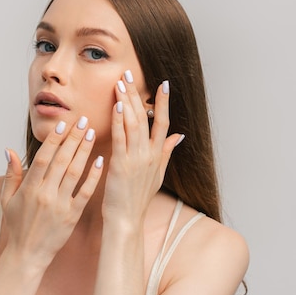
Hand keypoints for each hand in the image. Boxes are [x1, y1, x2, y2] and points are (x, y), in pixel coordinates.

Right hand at [1, 118, 103, 265]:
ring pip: (75, 172)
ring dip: (84, 151)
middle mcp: (45, 194)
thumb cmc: (17, 226)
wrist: (27, 255)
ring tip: (92, 134)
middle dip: (73, 138)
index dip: (53, 139)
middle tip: (84, 120)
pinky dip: (93, 176)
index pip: (43, 158)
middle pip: (61, 160)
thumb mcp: (7, 200)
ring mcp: (60, 205)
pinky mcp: (72, 216)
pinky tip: (101, 161)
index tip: (63, 124)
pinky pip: (85, 192)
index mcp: (29, 189)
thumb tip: (8, 150)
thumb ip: (11, 174)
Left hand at [102, 70, 182, 222]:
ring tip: (121, 82)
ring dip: (127, 102)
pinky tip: (116, 105)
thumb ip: (166, 152)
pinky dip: (119, 121)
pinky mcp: (121, 165)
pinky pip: (121, 138)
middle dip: (137, 95)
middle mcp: (149, 155)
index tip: (164, 84)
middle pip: (146, 118)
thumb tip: (179, 136)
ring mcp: (136, 159)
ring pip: (134, 124)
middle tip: (130, 74)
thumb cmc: (137, 199)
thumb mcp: (157, 174)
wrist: (126, 220)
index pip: (163, 123)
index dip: (164, 103)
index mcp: (157, 156)